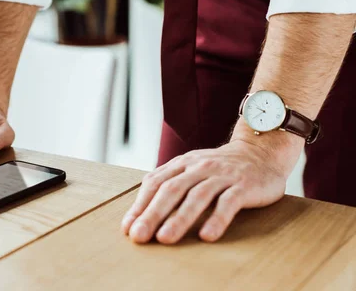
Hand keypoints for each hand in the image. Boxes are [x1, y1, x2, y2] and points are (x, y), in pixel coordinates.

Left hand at [121, 139, 291, 243]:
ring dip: (179, 219)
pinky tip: (207, 236)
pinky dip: (217, 219)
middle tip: (139, 236)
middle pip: (171, 190)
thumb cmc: (220, 168)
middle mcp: (199, 167)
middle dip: (152, 214)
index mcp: (182, 164)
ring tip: (165, 238)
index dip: (140, 205)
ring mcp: (222, 175)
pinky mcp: (244, 186)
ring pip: (197, 196)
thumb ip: (170, 183)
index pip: (155, 183)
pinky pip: (229, 203)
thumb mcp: (191, 169)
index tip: (128, 228)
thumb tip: (141, 211)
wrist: (261, 151)